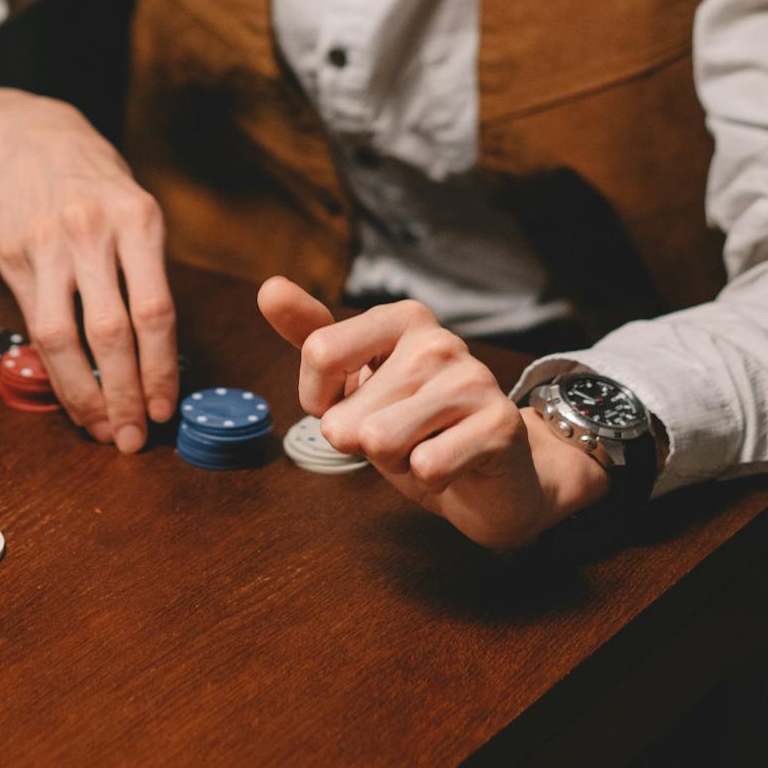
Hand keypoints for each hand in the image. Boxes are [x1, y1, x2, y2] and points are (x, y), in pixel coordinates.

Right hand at [0, 95, 177, 451]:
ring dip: (86, 394)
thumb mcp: (134, 210)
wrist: (28, 136)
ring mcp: (48, 245)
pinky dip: (56, 370)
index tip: (166, 409)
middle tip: (135, 436)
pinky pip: (36, 327)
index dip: (161, 368)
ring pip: (66, 338)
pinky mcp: (13, 256)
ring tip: (102, 427)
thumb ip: (144, 274)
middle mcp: (92, 232)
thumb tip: (156, 359)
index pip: (155, 311)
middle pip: (112, 332)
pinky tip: (71, 393)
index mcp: (138, 220)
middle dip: (126, 394)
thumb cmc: (94, 184)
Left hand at [257, 276, 608, 549]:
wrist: (491, 475)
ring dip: (394, 462)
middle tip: (403, 435)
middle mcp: (438, 340)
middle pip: (346, 415)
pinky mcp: (497, 424)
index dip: (321, 401)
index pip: (319, 353)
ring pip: (380, 442)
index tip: (352, 405)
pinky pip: (425, 467)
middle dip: (362, 443)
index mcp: (402, 318)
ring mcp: (472, 379)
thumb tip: (269, 288)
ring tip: (425, 446)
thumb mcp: (356, 381)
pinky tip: (452, 464)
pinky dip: (430, 479)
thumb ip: (312, 336)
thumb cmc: (416, 425)